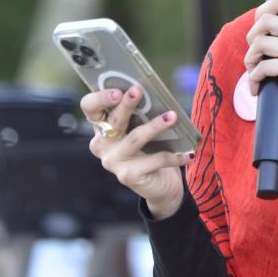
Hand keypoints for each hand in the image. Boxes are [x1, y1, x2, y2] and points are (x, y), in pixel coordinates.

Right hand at [81, 85, 193, 218]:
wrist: (159, 185)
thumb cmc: (151, 148)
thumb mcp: (143, 127)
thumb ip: (142, 113)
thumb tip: (154, 94)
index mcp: (102, 126)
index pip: (90, 107)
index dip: (100, 98)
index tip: (117, 91)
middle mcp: (102, 144)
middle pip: (113, 120)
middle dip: (126, 105)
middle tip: (138, 91)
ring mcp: (113, 161)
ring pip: (135, 138)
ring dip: (155, 126)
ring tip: (172, 116)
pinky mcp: (128, 176)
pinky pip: (155, 160)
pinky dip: (173, 156)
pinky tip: (187, 153)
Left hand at [244, 0, 277, 124]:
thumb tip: (260, 20)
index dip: (261, 11)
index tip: (258, 29)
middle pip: (265, 20)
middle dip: (251, 37)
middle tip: (255, 54)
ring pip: (260, 42)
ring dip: (250, 59)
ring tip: (254, 71)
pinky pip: (261, 66)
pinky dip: (254, 77)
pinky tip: (257, 86)